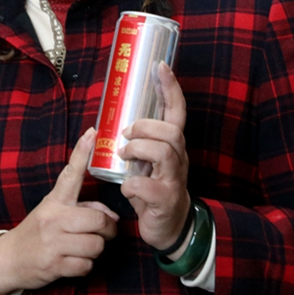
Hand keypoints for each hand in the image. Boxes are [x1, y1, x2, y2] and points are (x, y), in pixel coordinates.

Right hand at [0, 128, 117, 294]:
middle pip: (98, 220)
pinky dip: (86, 266)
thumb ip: (84, 208)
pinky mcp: (54, 265)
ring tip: (85, 247)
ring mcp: (53, 242)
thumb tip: (112, 217)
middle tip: (105, 232)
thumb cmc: (38, 232)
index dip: (82, 153)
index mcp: (55, 201)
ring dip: (96, 249)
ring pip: (95, 245)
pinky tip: (75, 261)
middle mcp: (54, 218)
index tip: (92, 133)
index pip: (71, 173)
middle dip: (108, 229)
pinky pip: (86, 266)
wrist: (8, 260)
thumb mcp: (55, 213)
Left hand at [118, 62, 190, 252]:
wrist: (170, 228)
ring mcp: (174, 179)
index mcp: (173, 145)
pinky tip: (126, 188)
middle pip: (172, 131)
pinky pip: (147, 186)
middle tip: (126, 134)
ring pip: (164, 152)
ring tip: (124, 156)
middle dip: (146, 127)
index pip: (177, 111)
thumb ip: (139, 142)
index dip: (170, 88)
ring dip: (138, 150)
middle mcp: (178, 158)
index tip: (160, 66)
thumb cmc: (155, 189)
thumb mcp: (148, 162)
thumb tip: (114, 120)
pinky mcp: (165, 200)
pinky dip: (131, 185)